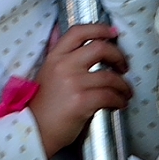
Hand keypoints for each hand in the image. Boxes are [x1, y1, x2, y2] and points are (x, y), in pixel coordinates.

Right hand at [29, 23, 131, 158]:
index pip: (78, 32)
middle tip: (124, 66)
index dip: (99, 28)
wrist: (33, 131)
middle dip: (118, 56)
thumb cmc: (42, 105)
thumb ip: (57, 53)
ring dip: (123, 85)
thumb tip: (59, 29)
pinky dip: (119, 100)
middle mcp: (64, 66)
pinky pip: (109, 96)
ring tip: (125, 92)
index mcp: (55, 57)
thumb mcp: (46, 72)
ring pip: (109, 76)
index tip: (113, 33)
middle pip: (100, 48)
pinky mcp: (81, 102)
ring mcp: (73, 83)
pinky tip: (120, 104)